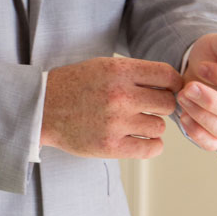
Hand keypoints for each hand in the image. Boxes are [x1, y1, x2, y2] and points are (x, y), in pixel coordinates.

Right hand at [41, 57, 178, 158]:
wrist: (42, 108)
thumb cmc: (74, 85)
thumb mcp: (103, 66)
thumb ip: (135, 73)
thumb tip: (171, 84)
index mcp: (119, 71)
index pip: (167, 75)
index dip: (174, 83)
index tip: (170, 89)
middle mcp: (120, 96)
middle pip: (167, 103)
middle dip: (162, 105)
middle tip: (150, 108)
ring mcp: (116, 122)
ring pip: (159, 127)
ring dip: (153, 126)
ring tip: (137, 123)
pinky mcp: (111, 146)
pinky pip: (151, 148)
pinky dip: (152, 145)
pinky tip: (142, 139)